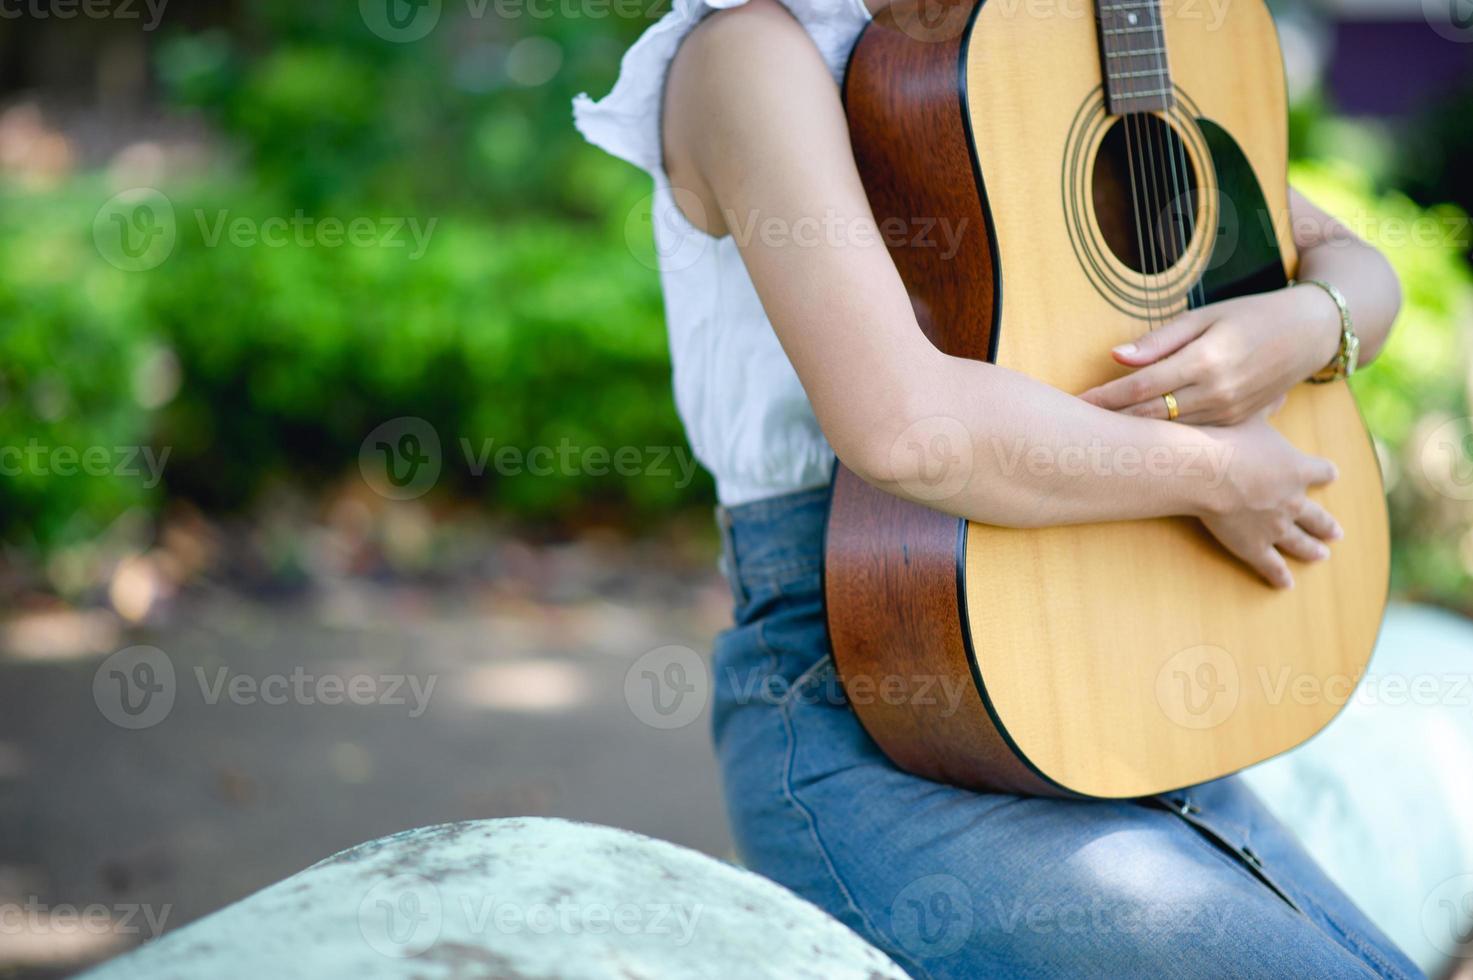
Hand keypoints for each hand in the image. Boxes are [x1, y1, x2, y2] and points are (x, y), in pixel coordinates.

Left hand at [1078, 286, 1342, 425]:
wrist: (1310, 334)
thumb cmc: (1251, 315)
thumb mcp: (1205, 316)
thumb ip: (1160, 340)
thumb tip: (1115, 356)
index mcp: (1205, 360)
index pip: (1140, 387)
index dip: (1104, 397)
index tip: (1075, 403)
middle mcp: (1217, 392)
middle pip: (1149, 416)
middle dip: (1110, 423)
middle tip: (1074, 429)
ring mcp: (1229, 413)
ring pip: (1169, 431)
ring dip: (1132, 435)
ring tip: (1096, 438)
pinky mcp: (1237, 424)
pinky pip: (1192, 434)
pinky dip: (1162, 438)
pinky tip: (1137, 441)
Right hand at [1196, 413, 1341, 588]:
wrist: (1206, 470)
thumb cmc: (1226, 438)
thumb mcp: (1251, 416)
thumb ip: (1268, 407)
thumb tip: (1279, 394)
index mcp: (1297, 468)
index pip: (1321, 471)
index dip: (1324, 473)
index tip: (1330, 475)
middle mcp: (1293, 500)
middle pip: (1315, 514)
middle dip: (1326, 524)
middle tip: (1336, 533)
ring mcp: (1276, 526)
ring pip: (1299, 542)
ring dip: (1311, 549)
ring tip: (1321, 555)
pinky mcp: (1254, 546)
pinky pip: (1270, 565)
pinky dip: (1279, 575)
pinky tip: (1286, 584)